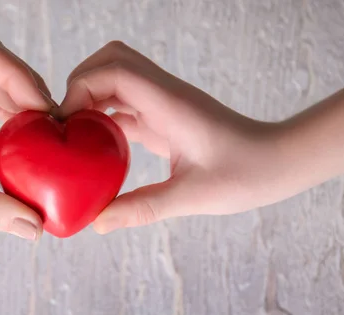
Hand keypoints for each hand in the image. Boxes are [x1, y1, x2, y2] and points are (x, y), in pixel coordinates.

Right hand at [59, 41, 314, 233]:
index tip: (65, 125)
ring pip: (114, 77)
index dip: (80, 89)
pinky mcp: (164, 114)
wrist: (277, 161)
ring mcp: (163, 101)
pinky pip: (124, 103)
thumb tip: (97, 223)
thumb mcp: (191, 197)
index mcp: (169, 104)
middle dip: (78, 85)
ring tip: (74, 135)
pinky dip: (103, 116)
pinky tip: (96, 147)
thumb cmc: (245, 175)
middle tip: (65, 125)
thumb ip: (141, 209)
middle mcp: (163, 93)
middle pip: (108, 61)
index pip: (114, 70)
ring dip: (89, 98)